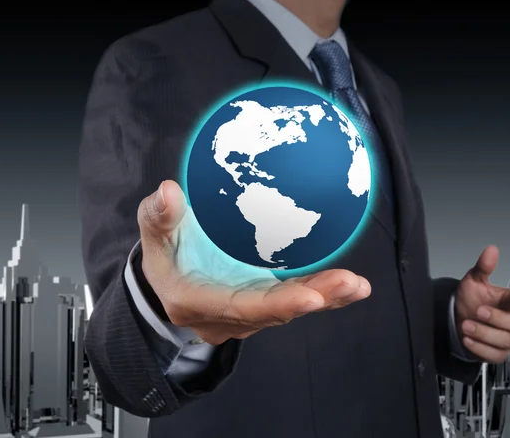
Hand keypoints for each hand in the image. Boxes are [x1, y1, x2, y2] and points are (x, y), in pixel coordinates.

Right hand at [137, 180, 371, 344]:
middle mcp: (223, 317)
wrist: (168, 279)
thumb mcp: (153, 232)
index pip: (238, 308)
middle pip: (271, 313)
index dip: (275, 304)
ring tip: (357, 285)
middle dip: (313, 299)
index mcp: (194, 302)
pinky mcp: (259, 304)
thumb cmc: (162, 252)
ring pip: (286, 310)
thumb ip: (157, 215)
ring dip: (325, 298)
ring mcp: (244, 315)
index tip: (310, 297)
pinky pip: (291, 302)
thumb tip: (169, 191)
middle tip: (349, 283)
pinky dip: (322, 295)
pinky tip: (352, 287)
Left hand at [455, 245, 509, 362]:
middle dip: (498, 318)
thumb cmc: (470, 300)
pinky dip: (480, 348)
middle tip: (479, 311)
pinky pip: (494, 355)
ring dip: (484, 333)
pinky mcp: (497, 352)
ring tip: (466, 325)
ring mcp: (506, 338)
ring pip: (505, 340)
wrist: (456, 318)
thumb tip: (491, 250)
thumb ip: (483, 267)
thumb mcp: (474, 281)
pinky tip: (468, 339)